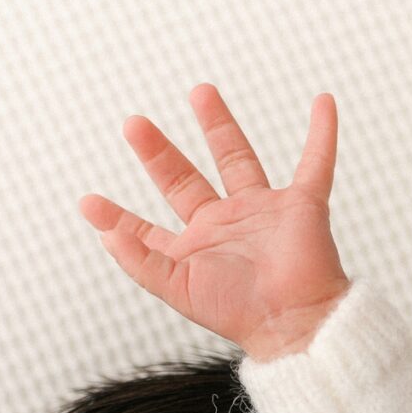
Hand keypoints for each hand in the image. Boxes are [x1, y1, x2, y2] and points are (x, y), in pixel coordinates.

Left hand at [78, 83, 348, 360]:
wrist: (293, 321)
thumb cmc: (238, 313)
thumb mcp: (178, 289)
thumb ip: (141, 262)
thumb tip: (106, 236)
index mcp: (194, 250)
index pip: (148, 229)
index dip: (118, 218)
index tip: (89, 204)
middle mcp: (224, 227)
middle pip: (184, 180)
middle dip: (158, 153)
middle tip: (134, 124)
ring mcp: (262, 213)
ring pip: (237, 158)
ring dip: (219, 125)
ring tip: (200, 91)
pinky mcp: (301, 204)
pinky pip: (315, 162)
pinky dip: (323, 134)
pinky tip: (322, 103)